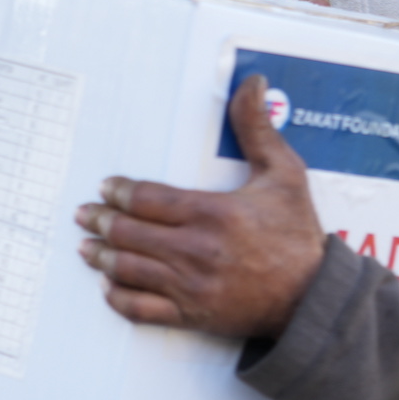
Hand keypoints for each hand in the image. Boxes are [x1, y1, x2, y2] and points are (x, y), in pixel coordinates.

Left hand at [75, 74, 324, 338]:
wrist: (312, 297)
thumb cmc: (298, 236)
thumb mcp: (284, 173)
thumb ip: (258, 128)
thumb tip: (251, 85)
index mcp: (212, 213)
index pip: (147, 199)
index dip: (119, 191)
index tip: (107, 187)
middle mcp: (194, 250)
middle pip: (128, 233)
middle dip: (100, 221)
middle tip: (86, 214)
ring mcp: (190, 285)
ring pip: (128, 269)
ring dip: (101, 256)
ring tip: (86, 247)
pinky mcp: (191, 314)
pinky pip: (141, 309)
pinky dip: (118, 297)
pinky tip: (109, 286)